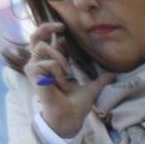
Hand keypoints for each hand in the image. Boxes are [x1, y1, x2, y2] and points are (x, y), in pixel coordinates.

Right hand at [24, 22, 108, 138]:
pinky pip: (46, 63)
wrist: (70, 117)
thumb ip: (100, 80)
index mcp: (52, 64)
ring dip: (58, 59)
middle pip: (35, 37)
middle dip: (46, 28)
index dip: (53, 32)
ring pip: (43, 47)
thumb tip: (113, 75)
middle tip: (60, 26)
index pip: (49, 42)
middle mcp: (40, 63)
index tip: (63, 28)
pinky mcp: (32, 73)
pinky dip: (56, 72)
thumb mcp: (91, 89)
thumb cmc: (76, 105)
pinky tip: (58, 83)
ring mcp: (34, 67)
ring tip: (66, 74)